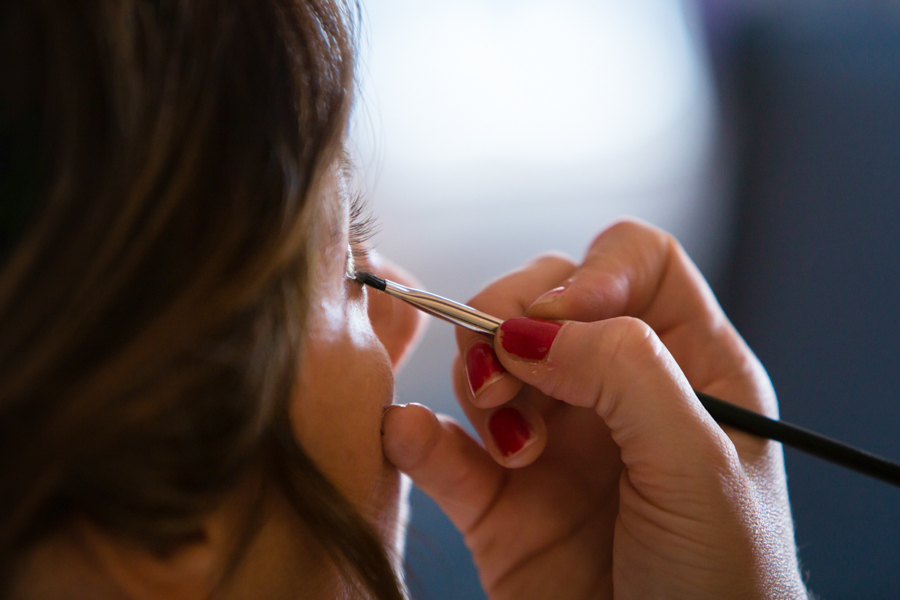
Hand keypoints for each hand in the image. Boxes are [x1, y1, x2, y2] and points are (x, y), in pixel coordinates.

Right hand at [382, 220, 807, 598]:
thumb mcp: (699, 467)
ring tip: (512, 449)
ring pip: (486, 362)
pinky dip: (415, 434)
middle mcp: (615, 394)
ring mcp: (552, 443)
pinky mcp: (498, 502)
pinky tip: (412, 437)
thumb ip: (625, 372)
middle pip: (541, 298)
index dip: (591, 272)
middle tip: (507, 375)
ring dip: (479, 382)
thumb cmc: (725, 589)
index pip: (635, 265)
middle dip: (510, 320)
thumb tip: (531, 326)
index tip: (557, 315)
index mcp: (688, 369)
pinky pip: (439, 447)